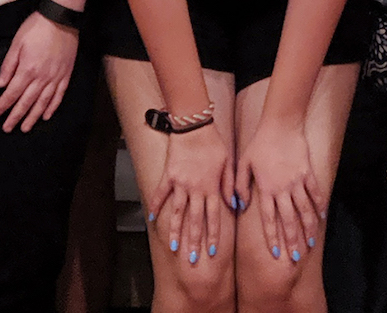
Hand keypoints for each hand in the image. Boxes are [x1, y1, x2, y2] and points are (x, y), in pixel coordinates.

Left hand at [0, 11, 77, 132]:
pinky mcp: (65, 74)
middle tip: (7, 128)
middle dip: (15, 117)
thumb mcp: (17, 43)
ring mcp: (55, 77)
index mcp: (27, 70)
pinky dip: (52, 107)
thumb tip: (0, 85)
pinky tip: (46, 116)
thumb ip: (8, 65)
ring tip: (25, 128)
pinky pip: (59, 95)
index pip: (11, 94)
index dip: (2, 107)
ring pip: (42, 103)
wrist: (61, 18)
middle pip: (26, 102)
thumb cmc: (36, 28)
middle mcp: (42, 78)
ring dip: (32, 117)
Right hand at [152, 123, 232, 269]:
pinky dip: (155, 205)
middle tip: (191, 259)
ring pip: (177, 212)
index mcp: (211, 187)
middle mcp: (196, 189)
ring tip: (173, 247)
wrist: (194, 126)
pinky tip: (151, 217)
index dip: (213, 235)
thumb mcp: (228, 163)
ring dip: (175, 231)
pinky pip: (160, 193)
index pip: (213, 217)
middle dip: (193, 241)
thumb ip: (230, 185)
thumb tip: (235, 204)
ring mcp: (180, 183)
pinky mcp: (168, 175)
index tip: (212, 252)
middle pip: (195, 220)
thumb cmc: (214, 143)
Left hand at [237, 117, 322, 265]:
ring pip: (305, 210)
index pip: (269, 219)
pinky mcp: (307, 173)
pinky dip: (319, 205)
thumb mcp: (243, 163)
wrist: (281, 125)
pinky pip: (315, 192)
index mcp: (266, 189)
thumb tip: (239, 205)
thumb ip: (239, 185)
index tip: (275, 253)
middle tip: (296, 257)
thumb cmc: (259, 143)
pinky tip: (321, 217)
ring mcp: (297, 181)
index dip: (272, 237)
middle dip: (292, 241)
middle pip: (289, 220)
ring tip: (310, 244)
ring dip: (308, 229)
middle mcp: (282, 189)